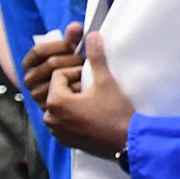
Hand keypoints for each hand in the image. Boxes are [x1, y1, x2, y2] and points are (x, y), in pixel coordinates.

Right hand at [21, 20, 84, 101]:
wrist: (82, 103)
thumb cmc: (73, 73)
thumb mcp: (72, 54)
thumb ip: (72, 39)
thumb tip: (75, 26)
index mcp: (30, 64)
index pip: (39, 50)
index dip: (59, 46)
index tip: (75, 45)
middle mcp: (29, 80)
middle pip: (51, 63)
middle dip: (72, 59)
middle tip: (86, 59)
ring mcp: (37, 95)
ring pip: (58, 78)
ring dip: (76, 72)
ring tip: (86, 71)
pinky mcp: (47, 109)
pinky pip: (65, 95)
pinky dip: (77, 88)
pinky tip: (86, 86)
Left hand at [40, 29, 134, 157]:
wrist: (128, 143)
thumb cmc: (116, 113)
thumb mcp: (106, 81)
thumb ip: (96, 57)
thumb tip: (92, 35)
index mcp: (55, 102)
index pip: (59, 75)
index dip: (77, 72)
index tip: (94, 80)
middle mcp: (51, 118)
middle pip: (59, 91)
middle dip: (75, 87)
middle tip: (95, 90)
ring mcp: (57, 132)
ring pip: (62, 106)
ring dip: (75, 101)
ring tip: (95, 103)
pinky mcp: (66, 141)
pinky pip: (65, 122)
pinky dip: (75, 116)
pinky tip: (94, 116)